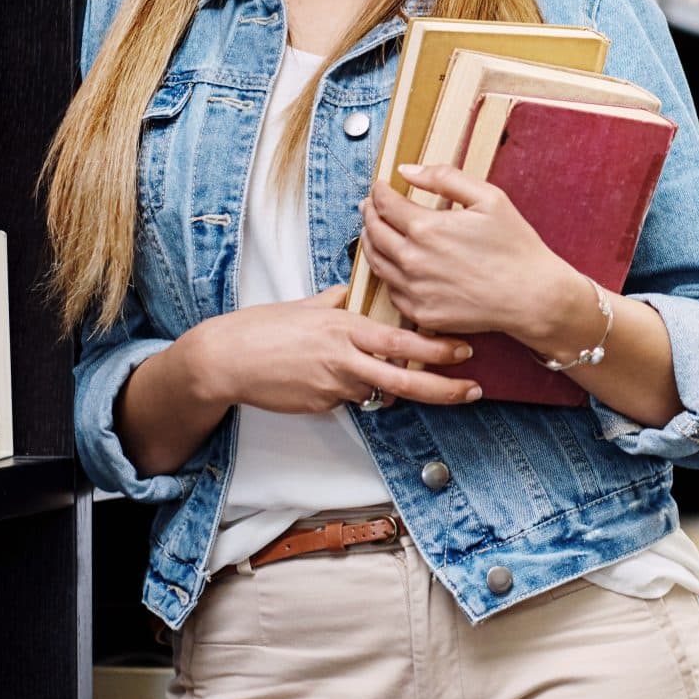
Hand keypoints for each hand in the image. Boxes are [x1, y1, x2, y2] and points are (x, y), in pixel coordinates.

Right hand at [174, 283, 484, 412]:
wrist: (227, 360)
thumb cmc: (263, 329)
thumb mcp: (307, 306)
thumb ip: (336, 301)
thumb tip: (352, 293)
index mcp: (345, 328)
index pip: (401, 340)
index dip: (436, 349)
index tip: (463, 350)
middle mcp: (344, 359)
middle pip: (404, 380)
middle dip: (444, 388)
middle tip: (472, 390)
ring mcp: (332, 386)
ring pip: (376, 392)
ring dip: (388, 389)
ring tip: (384, 377)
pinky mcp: (320, 405)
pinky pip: (348, 400)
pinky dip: (351, 392)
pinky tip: (329, 379)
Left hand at [359, 164, 596, 349]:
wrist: (532, 297)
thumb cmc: (514, 247)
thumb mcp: (488, 197)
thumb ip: (444, 177)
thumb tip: (406, 171)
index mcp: (426, 228)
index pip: (385, 204)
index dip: (378, 191)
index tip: (380, 186)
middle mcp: (413, 261)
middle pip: (373, 233)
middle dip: (368, 214)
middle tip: (370, 205)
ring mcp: (415, 291)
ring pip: (376, 263)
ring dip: (370, 242)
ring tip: (374, 231)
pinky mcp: (422, 313)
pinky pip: (391, 291)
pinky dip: (387, 273)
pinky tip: (394, 264)